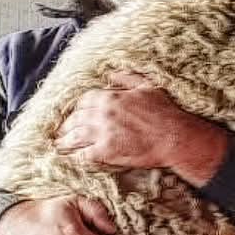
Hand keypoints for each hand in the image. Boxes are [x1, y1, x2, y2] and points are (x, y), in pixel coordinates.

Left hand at [56, 72, 231, 184]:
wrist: (174, 137)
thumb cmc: (164, 112)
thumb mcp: (146, 86)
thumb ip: (126, 78)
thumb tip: (111, 75)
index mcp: (109, 96)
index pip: (83, 101)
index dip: (77, 109)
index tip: (75, 115)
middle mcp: (101, 113)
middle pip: (75, 118)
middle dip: (67, 126)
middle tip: (62, 133)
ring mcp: (102, 133)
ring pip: (75, 136)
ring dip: (66, 142)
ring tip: (60, 146)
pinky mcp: (107, 151)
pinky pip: (84, 154)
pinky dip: (76, 157)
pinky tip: (72, 159)